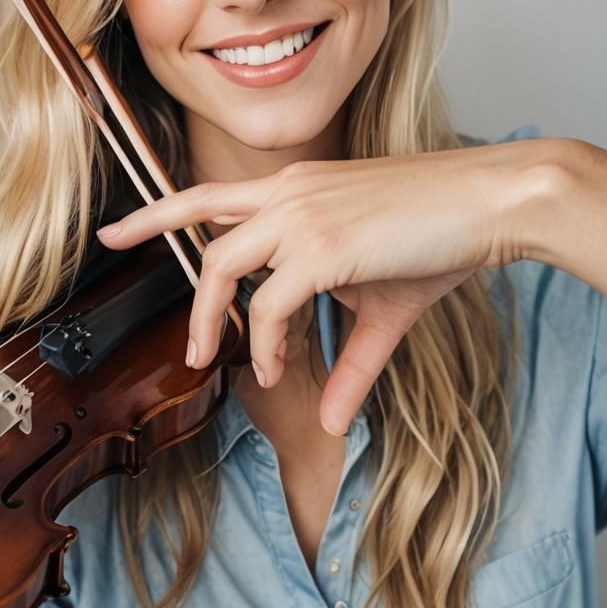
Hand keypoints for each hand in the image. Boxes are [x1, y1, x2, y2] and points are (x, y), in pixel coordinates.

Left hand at [98, 143, 545, 435]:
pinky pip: (270, 305)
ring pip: (224, 269)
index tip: (114, 231)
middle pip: (202, 230)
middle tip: (191, 351)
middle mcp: (288, 194)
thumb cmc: (440, 236)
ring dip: (218, 325)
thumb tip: (330, 419)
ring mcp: (301, 216)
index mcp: (295, 189)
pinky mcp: (321, 246)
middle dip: (187, 293)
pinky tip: (280, 368)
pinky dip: (266, 344)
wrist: (491, 203)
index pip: (209, 193)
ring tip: (223, 366)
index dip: (156, 210)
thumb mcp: (384, 302)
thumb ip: (350, 362)